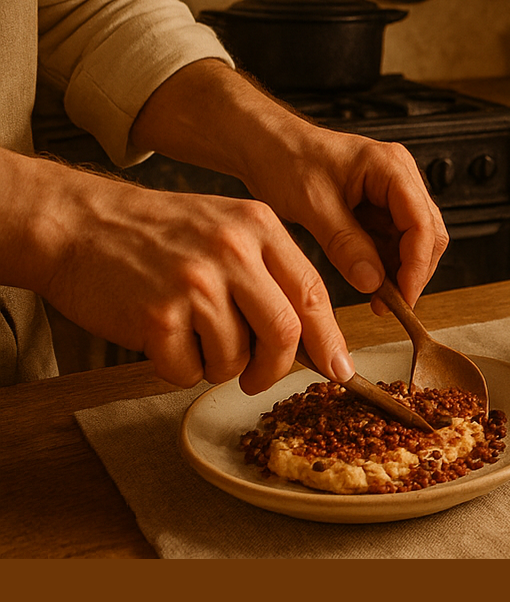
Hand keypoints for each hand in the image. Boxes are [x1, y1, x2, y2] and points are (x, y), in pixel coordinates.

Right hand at [3, 155, 349, 393]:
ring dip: (218, 366)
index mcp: (259, 227)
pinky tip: (162, 341)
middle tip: (257, 378)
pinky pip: (187, 370)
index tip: (340, 369)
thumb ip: (267, 269)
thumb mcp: (225, 228)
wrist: (78, 223)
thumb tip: (309, 333)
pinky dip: (179, 369)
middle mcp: (232, 251)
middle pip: (284, 332)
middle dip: (276, 368)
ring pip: (235, 358)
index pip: (313, 291)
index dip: (330, 339)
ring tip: (192, 340)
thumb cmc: (155, 233)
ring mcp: (195, 283)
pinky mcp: (156, 315)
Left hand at [129, 60, 448, 316]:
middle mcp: (399, 177)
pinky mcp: (380, 206)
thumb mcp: (313, 204)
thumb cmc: (286, 160)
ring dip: (401, 271)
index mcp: (390, 167)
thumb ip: (345, 243)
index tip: (403, 297)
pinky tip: (370, 283)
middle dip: (414, 271)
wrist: (266, 147)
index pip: (422, 222)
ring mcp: (392, 191)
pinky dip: (386, 264)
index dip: (417, 264)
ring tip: (377, 299)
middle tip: (391, 305)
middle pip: (428, 233)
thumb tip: (372, 281)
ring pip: (415, 240)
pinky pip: (394, 240)